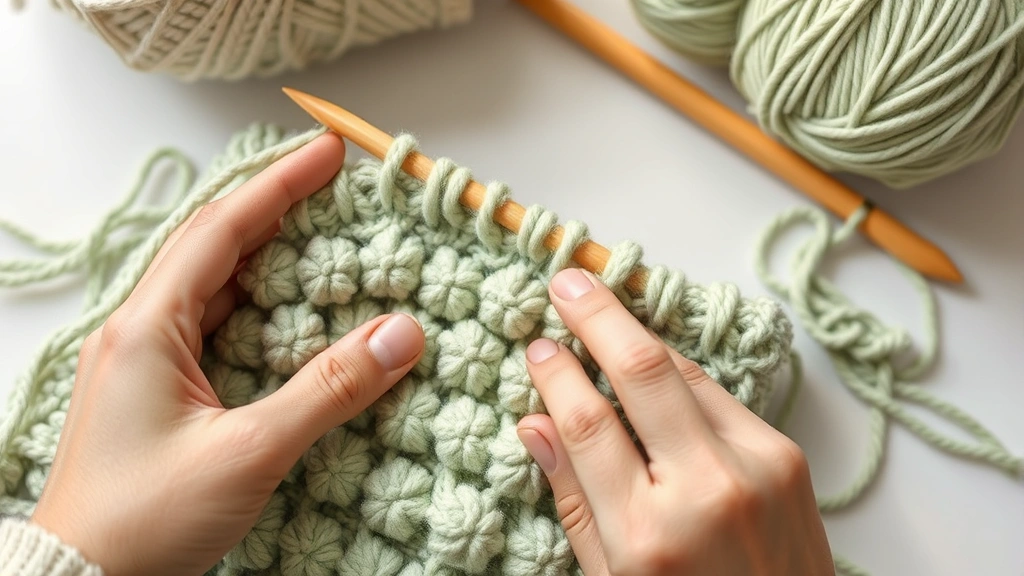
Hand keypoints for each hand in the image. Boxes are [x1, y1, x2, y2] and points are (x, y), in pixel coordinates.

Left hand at [30, 134, 425, 575]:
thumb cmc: (145, 520)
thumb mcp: (247, 452)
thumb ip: (328, 390)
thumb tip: (401, 333)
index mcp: (147, 327)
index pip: (221, 231)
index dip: (278, 185)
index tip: (329, 152)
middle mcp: (140, 331)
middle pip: (214, 247)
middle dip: (275, 210)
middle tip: (334, 186)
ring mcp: (145, 362)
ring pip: (213, 287)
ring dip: (266, 256)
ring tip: (320, 234)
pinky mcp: (158, 393)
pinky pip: (213, 326)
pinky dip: (256, 305)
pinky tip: (289, 311)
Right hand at [516, 269, 832, 574]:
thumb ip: (575, 499)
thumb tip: (535, 423)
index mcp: (646, 535)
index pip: (587, 425)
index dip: (557, 376)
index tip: (538, 347)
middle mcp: (704, 491)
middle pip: (642, 372)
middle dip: (600, 316)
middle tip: (568, 281)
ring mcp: (754, 468)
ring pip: (684, 372)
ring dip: (640, 334)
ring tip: (603, 306)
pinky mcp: (786, 456)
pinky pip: (718, 394)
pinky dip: (679, 371)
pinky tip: (651, 359)